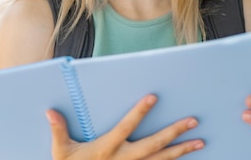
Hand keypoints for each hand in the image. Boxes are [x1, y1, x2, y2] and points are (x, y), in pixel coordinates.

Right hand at [46, 94, 204, 159]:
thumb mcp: (61, 153)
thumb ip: (59, 131)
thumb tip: (50, 112)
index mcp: (107, 149)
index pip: (126, 127)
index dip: (139, 113)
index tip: (153, 98)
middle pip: (153, 145)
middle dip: (174, 133)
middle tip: (192, 121)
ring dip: (182, 150)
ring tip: (200, 141)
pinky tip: (186, 157)